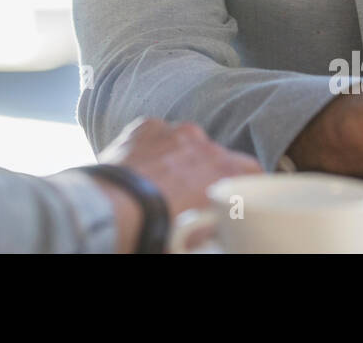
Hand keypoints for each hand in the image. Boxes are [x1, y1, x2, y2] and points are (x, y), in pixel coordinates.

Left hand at [93, 117, 261, 252]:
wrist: (112, 211)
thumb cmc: (159, 229)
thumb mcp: (199, 237)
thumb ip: (218, 222)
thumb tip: (218, 225)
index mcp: (223, 169)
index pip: (250, 170)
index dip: (244, 183)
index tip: (237, 195)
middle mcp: (203, 142)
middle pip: (214, 155)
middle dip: (206, 173)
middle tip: (189, 197)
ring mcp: (172, 130)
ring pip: (185, 142)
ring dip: (180, 158)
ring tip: (161, 183)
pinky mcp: (144, 126)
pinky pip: (157, 135)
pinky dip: (154, 148)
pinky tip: (143, 169)